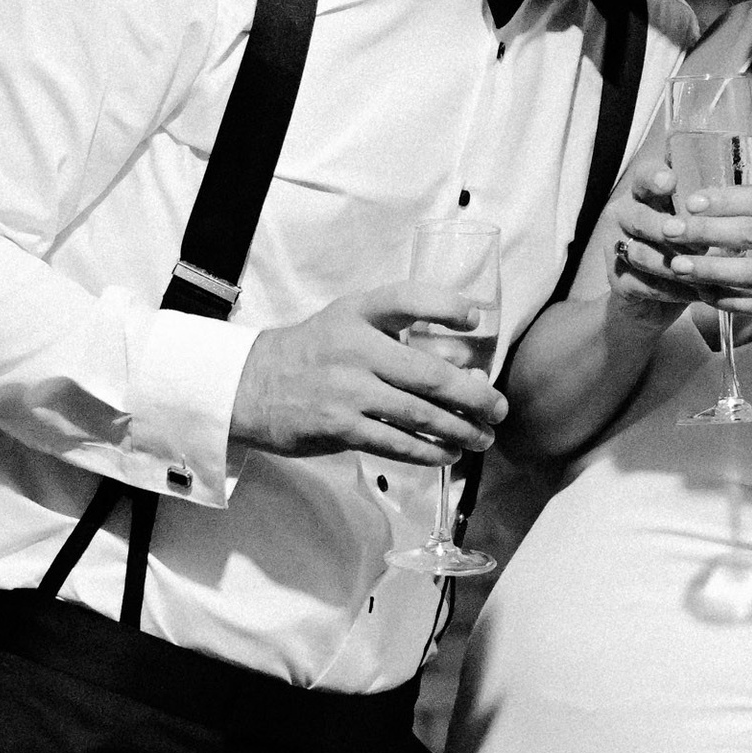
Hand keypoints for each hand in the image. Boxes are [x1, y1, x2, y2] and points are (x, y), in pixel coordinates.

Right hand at [233, 287, 508, 465]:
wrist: (252, 386)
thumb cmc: (314, 354)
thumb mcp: (349, 323)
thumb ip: (397, 333)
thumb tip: (464, 364)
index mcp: (359, 313)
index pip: (408, 299)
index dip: (446, 306)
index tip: (474, 320)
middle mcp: (355, 348)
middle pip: (430, 373)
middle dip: (475, 396)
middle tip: (499, 408)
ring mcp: (347, 390)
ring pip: (419, 414)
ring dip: (460, 429)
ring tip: (483, 437)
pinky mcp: (340, 427)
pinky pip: (396, 443)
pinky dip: (429, 451)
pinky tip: (448, 453)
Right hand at [604, 159, 707, 316]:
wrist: (647, 299)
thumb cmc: (678, 252)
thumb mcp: (692, 228)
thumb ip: (708, 222)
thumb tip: (740, 226)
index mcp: (644, 195)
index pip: (644, 177)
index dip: (655, 178)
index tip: (670, 181)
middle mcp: (624, 216)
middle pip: (641, 219)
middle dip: (670, 231)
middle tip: (700, 245)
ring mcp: (615, 247)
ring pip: (641, 254)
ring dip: (675, 265)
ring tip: (704, 273)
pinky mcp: (617, 280)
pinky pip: (644, 284)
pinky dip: (673, 290)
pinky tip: (696, 293)